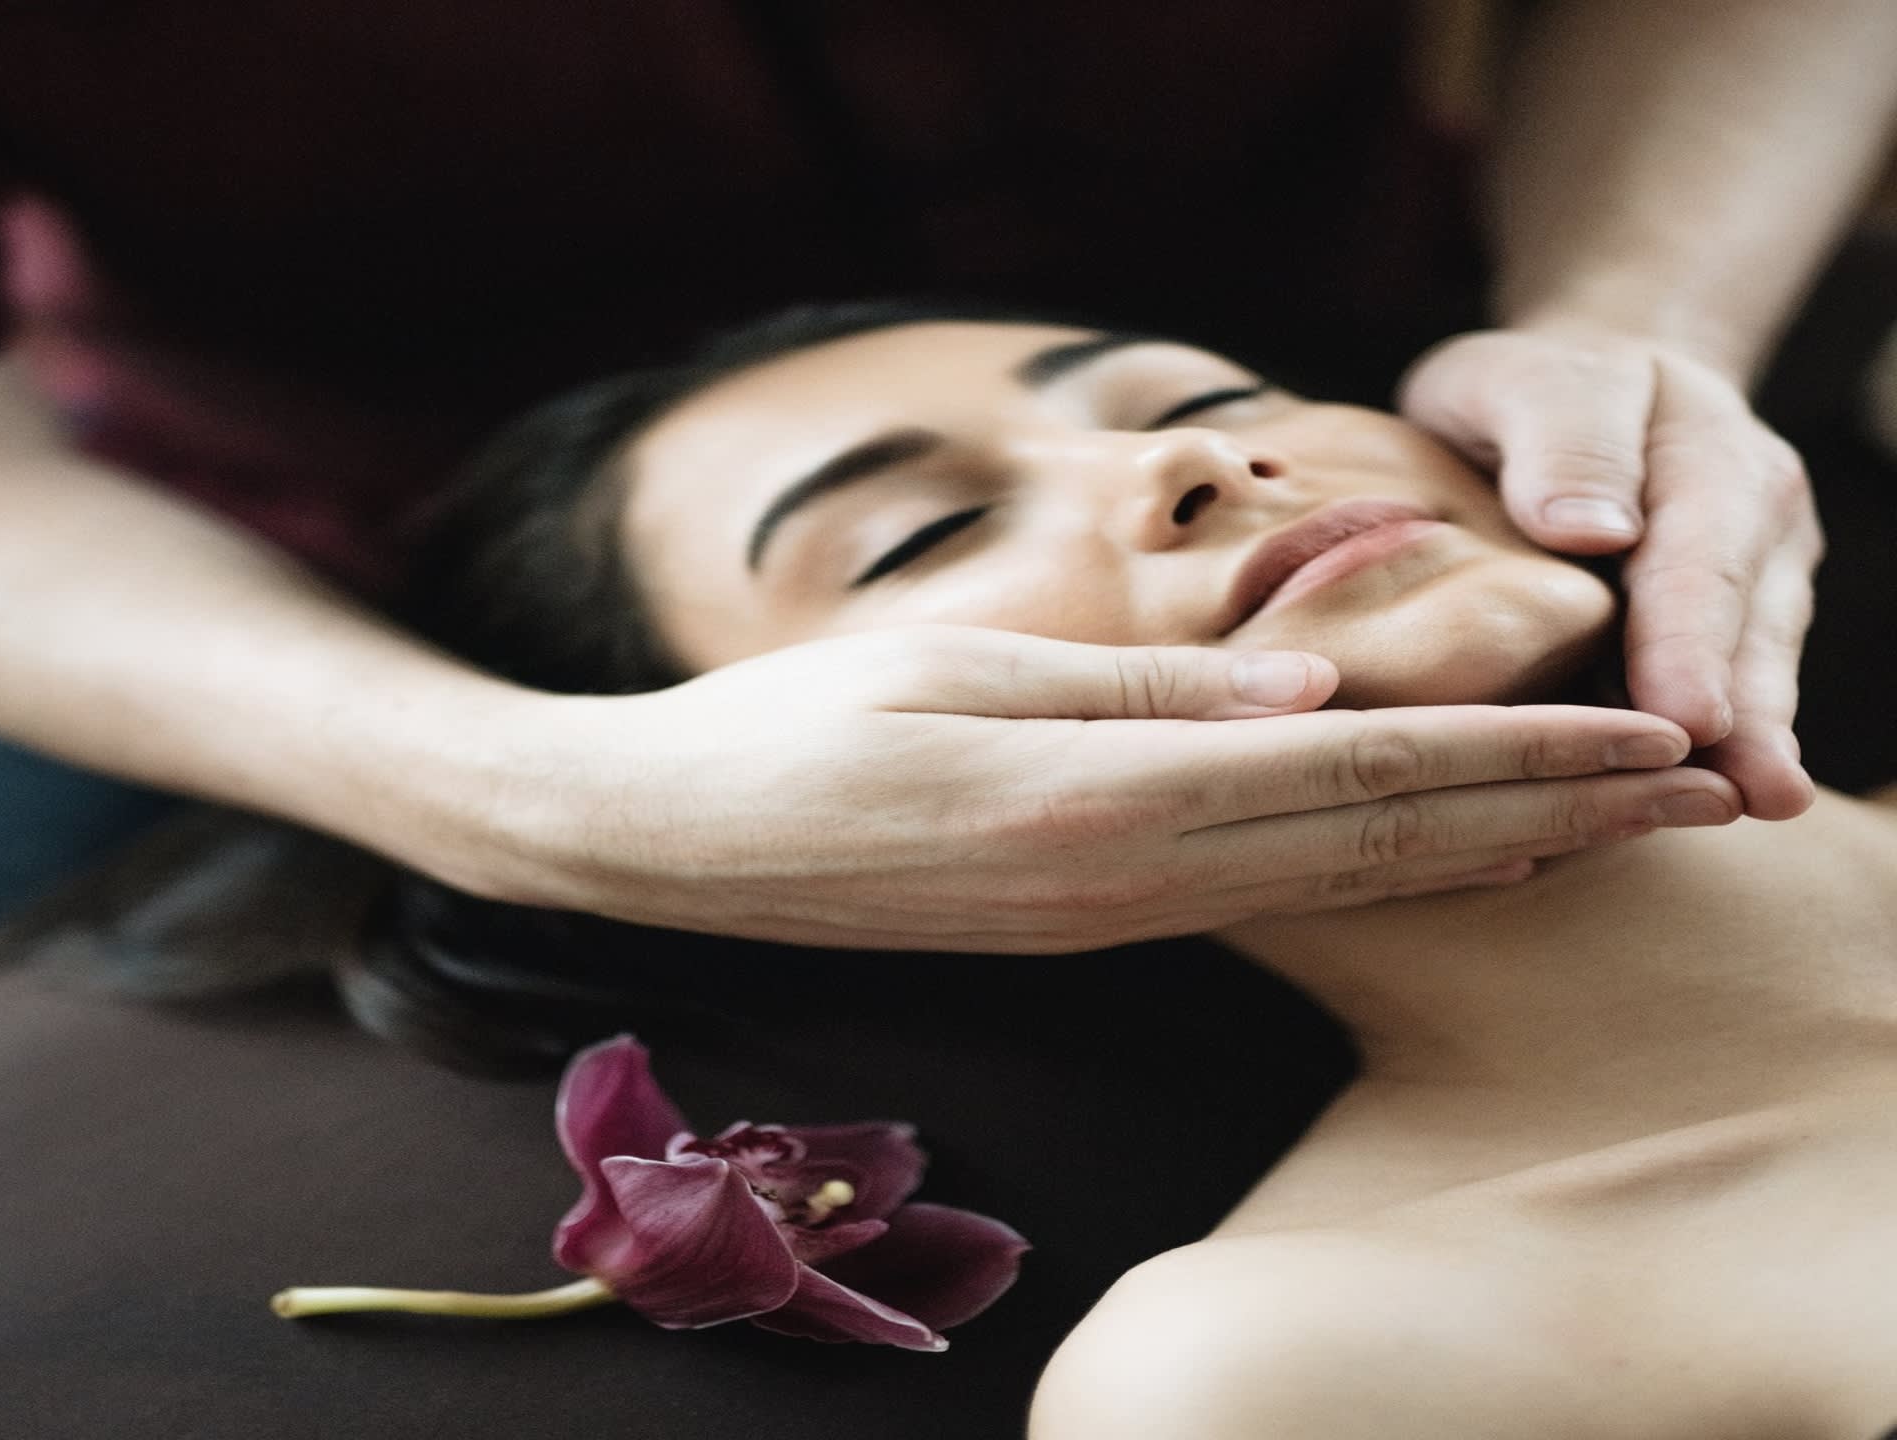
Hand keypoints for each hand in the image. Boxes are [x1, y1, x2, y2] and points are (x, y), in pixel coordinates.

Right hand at [455, 626, 1738, 952]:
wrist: (673, 846)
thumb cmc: (790, 730)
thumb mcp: (959, 670)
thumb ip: (1142, 685)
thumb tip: (1314, 693)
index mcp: (1100, 796)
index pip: (1360, 775)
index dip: (1517, 757)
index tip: (1645, 739)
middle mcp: (1123, 877)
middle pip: (1382, 846)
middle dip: (1552, 816)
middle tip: (1700, 792)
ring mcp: (1106, 920)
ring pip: (1340, 892)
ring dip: (1487, 858)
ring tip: (1609, 833)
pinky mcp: (1081, 929)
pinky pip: (1267, 907)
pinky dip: (1380, 884)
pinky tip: (1438, 865)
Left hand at [1399, 327, 1820, 818]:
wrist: (1575, 389)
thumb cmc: (1530, 388)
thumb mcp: (1522, 377)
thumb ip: (1561, 434)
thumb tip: (1591, 527)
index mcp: (1706, 457)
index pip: (1697, 558)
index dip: (1693, 642)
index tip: (1689, 714)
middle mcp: (1751, 523)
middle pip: (1746, 627)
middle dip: (1748, 714)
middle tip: (1750, 792)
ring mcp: (1749, 581)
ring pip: (1750, 668)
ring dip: (1748, 742)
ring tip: (1752, 806)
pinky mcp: (1723, 629)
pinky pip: (1720, 688)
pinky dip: (1713, 746)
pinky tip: (1698, 800)